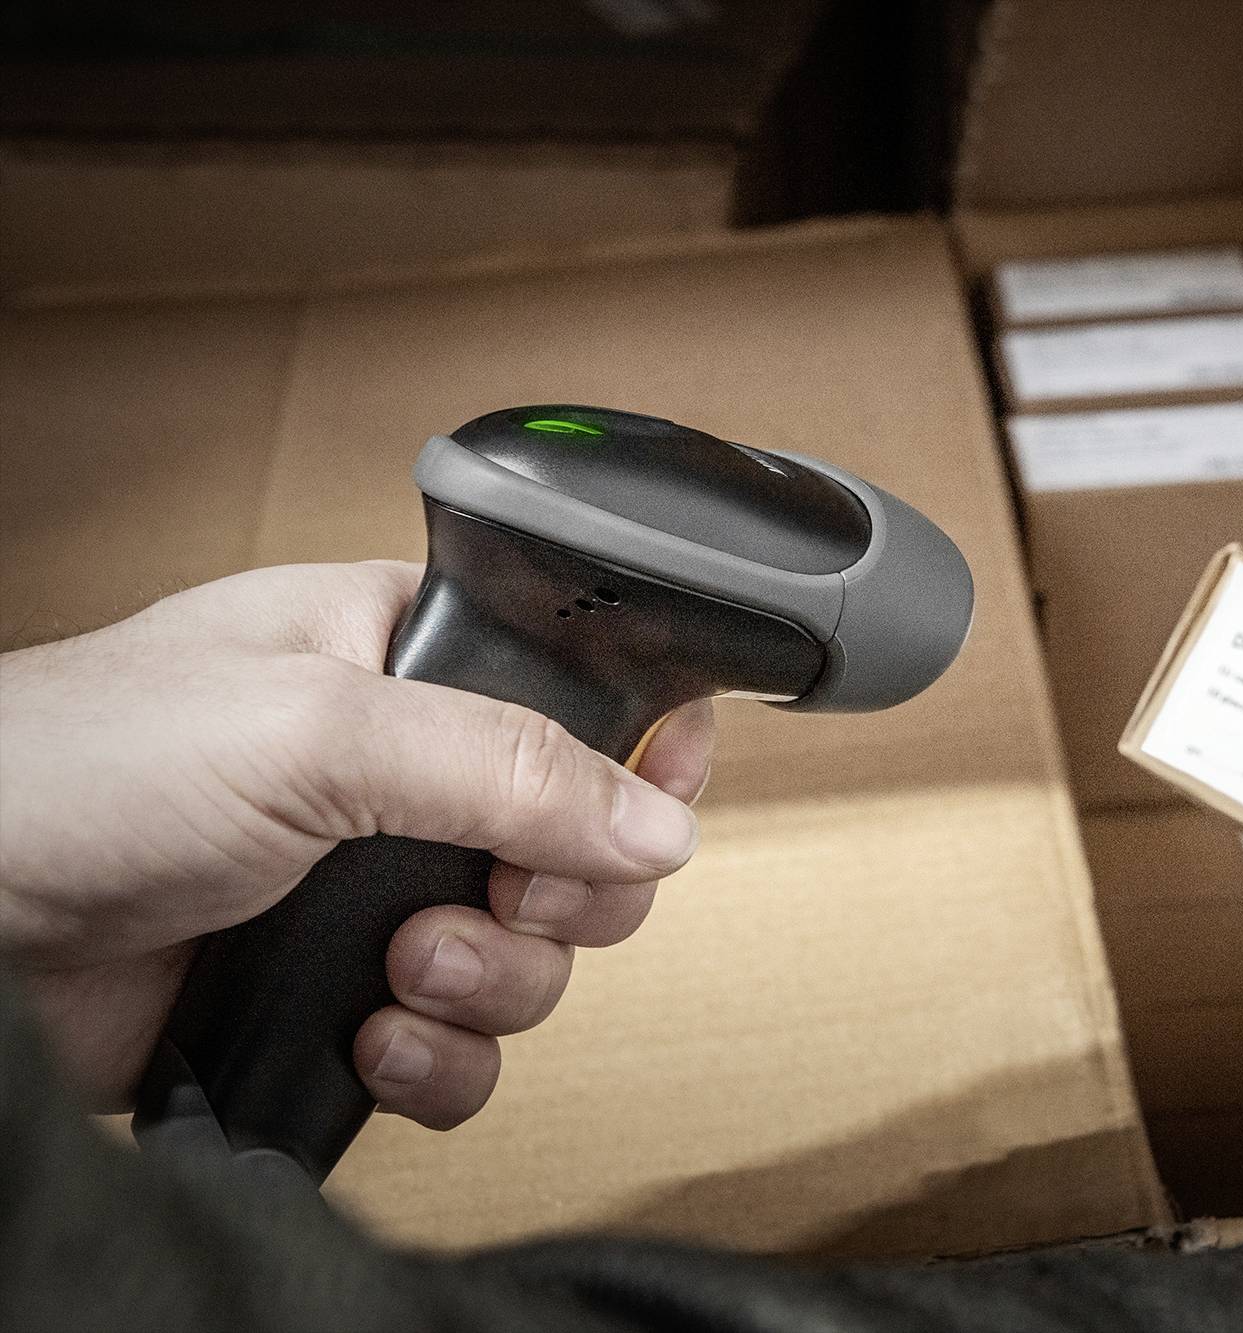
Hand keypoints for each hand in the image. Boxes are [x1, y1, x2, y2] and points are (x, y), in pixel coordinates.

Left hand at [0, 561, 712, 1128]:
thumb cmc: (78, 767)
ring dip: (492, 980)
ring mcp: (374, 891)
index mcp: (405, 660)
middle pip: (583, 844)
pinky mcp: (339, 996)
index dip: (641, 750)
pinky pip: (464, 1046)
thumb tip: (659, 822)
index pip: (582, 693)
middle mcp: (405, 777)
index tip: (652, 803)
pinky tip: (372, 1038)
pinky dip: (441, 1060)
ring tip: (401, 965)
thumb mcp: (317, 726)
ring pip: (535, 956)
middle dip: (561, 892)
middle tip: (499, 893)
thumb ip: (506, 764)